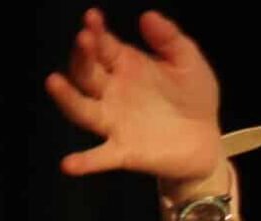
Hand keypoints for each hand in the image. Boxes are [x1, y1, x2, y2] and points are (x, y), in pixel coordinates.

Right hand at [46, 9, 223, 187]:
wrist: (207, 141)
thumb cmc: (194, 98)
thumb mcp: (188, 61)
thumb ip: (170, 39)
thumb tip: (147, 16)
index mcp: (126, 66)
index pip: (103, 45)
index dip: (95, 30)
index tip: (92, 18)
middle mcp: (113, 92)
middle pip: (86, 72)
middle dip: (82, 56)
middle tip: (83, 40)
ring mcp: (115, 122)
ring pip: (83, 109)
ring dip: (67, 97)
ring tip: (53, 82)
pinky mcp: (124, 152)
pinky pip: (100, 157)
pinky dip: (84, 162)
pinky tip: (69, 165)